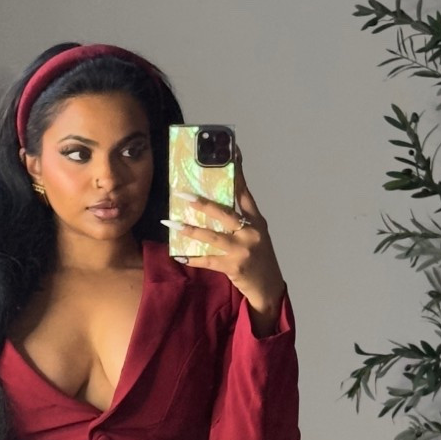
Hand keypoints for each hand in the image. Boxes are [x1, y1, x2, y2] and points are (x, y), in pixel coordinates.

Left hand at [163, 145, 286, 315]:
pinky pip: (208, 260)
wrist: (268, 287)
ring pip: (212, 236)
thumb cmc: (259, 258)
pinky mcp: (234, 267)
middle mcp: (251, 232)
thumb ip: (240, 220)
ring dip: (189, 230)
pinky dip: (193, 258)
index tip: (229, 153)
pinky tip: (180, 255)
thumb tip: (213, 206)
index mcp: (257, 221)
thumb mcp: (255, 235)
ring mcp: (242, 250)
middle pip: (224, 213)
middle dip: (202, 203)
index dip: (237, 173)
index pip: (244, 193)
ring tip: (172, 224)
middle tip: (183, 195)